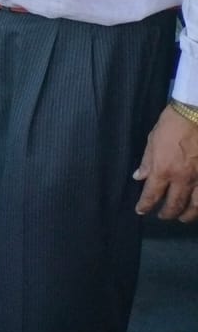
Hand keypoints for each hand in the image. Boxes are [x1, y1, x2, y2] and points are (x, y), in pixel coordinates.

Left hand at [134, 107, 197, 221]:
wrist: (195, 114)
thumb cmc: (171, 125)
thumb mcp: (152, 141)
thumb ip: (147, 162)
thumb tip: (139, 177)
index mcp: (163, 170)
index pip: (152, 194)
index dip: (145, 205)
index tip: (141, 211)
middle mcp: (182, 178)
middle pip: (175, 204)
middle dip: (167, 213)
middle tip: (163, 216)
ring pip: (196, 205)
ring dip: (188, 214)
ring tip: (183, 217)